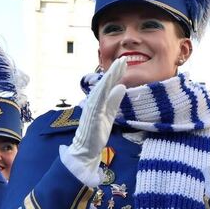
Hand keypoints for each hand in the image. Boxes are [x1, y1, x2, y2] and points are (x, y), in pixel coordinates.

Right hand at [66, 58, 126, 185]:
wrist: (85, 150)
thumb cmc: (96, 133)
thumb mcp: (110, 114)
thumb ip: (114, 101)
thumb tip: (122, 87)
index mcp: (99, 101)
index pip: (109, 85)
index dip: (116, 73)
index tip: (124, 63)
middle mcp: (94, 101)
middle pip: (105, 83)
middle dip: (114, 70)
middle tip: (124, 58)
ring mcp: (92, 107)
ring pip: (102, 87)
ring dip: (110, 76)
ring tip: (119, 65)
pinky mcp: (91, 114)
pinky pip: (98, 99)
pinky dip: (104, 89)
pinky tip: (111, 82)